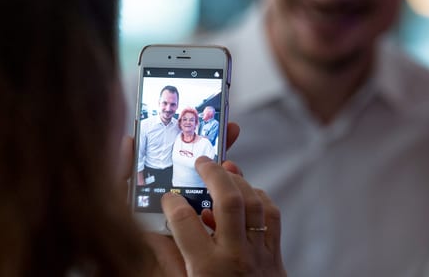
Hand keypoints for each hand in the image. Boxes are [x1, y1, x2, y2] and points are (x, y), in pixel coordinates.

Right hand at [161, 156, 284, 276]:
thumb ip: (168, 261)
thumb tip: (153, 235)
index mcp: (206, 268)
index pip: (185, 221)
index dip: (173, 203)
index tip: (169, 198)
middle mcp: (235, 257)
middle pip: (229, 201)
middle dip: (214, 174)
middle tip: (202, 163)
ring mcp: (259, 255)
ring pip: (254, 204)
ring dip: (239, 181)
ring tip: (225, 170)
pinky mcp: (275, 257)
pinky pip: (272, 218)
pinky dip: (260, 199)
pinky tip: (247, 194)